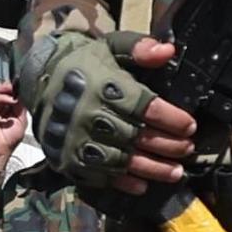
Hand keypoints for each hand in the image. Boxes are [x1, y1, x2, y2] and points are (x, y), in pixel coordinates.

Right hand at [25, 30, 197, 194]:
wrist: (41, 81)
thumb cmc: (85, 65)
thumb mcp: (111, 46)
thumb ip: (139, 47)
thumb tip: (168, 51)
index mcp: (102, 85)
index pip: (144, 106)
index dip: (171, 119)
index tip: (190, 126)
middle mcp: (88, 114)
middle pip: (135, 136)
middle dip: (166, 145)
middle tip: (187, 150)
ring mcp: (76, 139)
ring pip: (120, 160)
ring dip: (151, 169)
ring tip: (175, 172)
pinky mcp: (68, 158)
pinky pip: (98, 175)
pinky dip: (122, 182)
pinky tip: (142, 185)